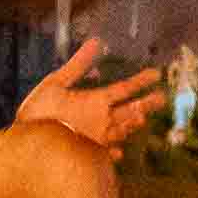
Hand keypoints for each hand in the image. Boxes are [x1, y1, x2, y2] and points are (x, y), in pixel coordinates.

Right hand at [18, 55, 167, 155]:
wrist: (35, 151)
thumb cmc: (41, 113)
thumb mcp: (55, 83)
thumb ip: (78, 64)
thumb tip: (97, 41)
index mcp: (96, 102)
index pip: (124, 89)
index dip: (141, 81)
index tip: (157, 75)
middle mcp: (103, 122)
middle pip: (130, 111)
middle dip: (146, 104)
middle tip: (162, 100)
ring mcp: (98, 141)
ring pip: (122, 131)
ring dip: (132, 125)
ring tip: (142, 120)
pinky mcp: (89, 156)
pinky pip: (106, 153)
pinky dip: (114, 151)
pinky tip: (118, 153)